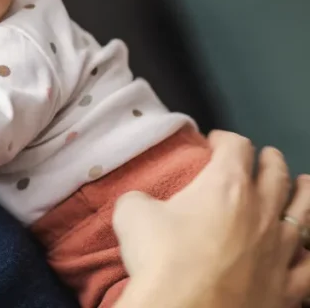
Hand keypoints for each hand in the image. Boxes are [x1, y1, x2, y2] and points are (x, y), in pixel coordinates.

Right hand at [113, 131, 309, 307]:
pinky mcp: (289, 284)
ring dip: (304, 193)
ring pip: (305, 211)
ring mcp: (280, 248)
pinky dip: (309, 251)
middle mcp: (262, 210)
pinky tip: (306, 248)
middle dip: (268, 160)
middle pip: (276, 173)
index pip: (235, 147)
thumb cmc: (161, 259)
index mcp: (226, 185)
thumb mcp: (132, 214)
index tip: (214, 143)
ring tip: (303, 184)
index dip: (224, 140)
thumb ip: (141, 199)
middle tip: (262, 157)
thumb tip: (141, 203)